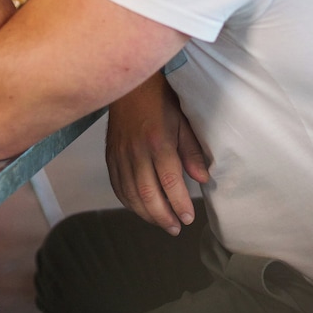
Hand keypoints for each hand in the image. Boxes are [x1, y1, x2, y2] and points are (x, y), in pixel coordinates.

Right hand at [106, 71, 208, 235]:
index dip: (179, 203)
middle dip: (163, 215)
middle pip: (147, 193)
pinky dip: (128, 202)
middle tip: (176, 227)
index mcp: (158, 141)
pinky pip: (117, 186)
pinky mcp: (110, 156)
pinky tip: (141, 209)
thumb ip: (192, 151)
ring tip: (163, 223)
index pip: (169, 180)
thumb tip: (202, 179)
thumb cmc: (161, 100)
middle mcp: (136, 151)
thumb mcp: (183, 121)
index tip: (189, 217)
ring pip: (130, 194)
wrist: (130, 84)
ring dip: (147, 214)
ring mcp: (120, 155)